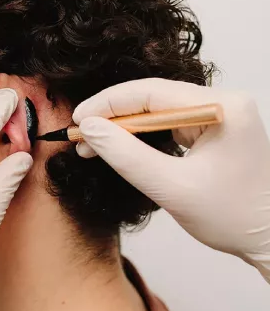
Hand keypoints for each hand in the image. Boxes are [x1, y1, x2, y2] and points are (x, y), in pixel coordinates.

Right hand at [73, 78, 269, 282]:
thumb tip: (90, 129)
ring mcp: (219, 116)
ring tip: (92, 146)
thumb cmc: (232, 217)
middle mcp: (222, 103)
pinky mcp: (214, 132)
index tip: (78, 120)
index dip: (108, 103)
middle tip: (80, 139)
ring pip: (158, 113)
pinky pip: (169, 127)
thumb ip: (126, 155)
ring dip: (124, 130)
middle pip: (153, 99)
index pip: (151, 92)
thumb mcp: (171, 188)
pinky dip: (142, 139)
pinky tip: (118, 149)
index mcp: (221, 107)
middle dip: (113, 119)